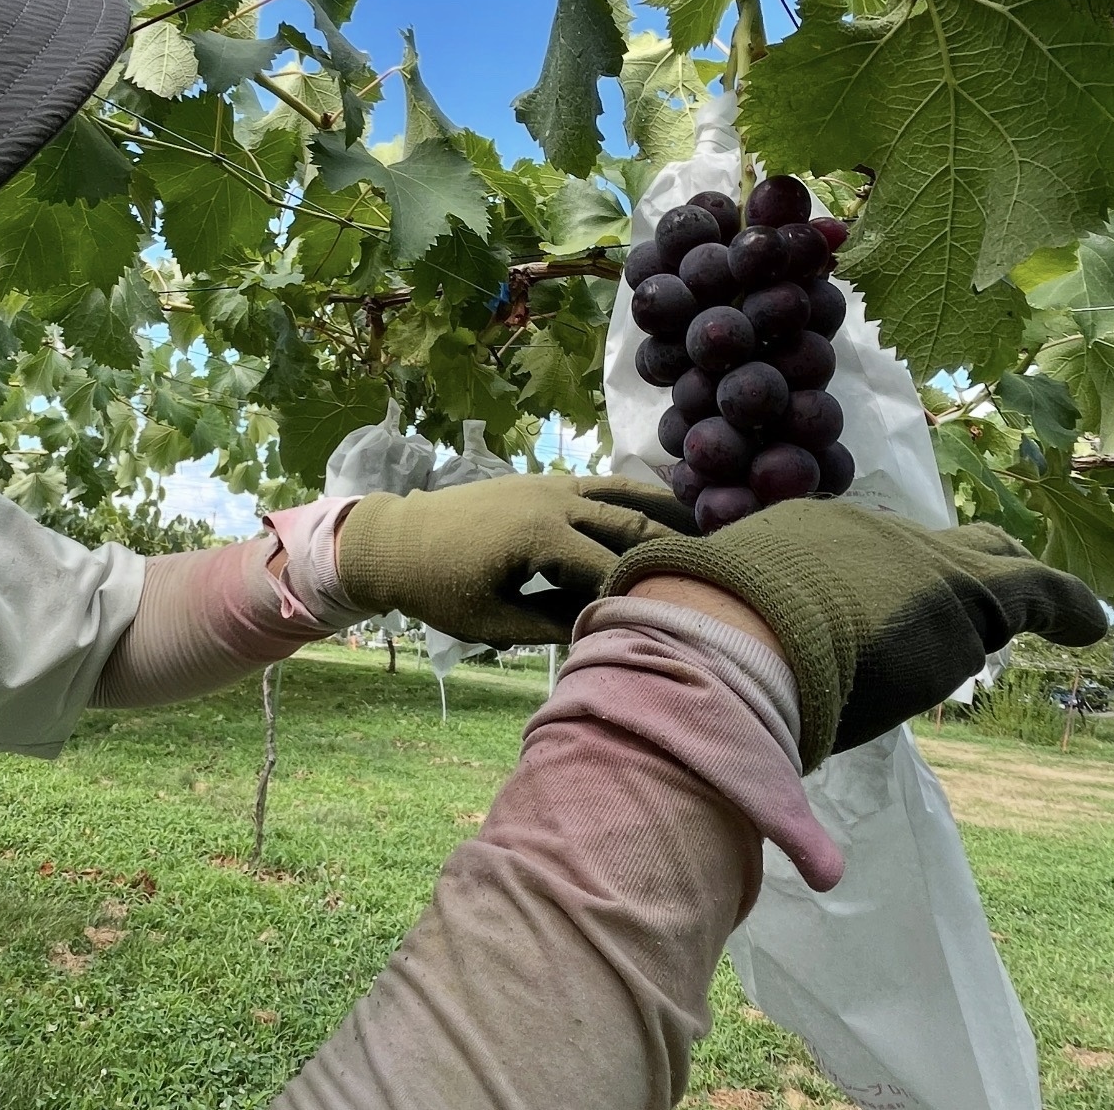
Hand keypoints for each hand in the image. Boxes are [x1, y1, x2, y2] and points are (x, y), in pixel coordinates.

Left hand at [335, 475, 696, 644]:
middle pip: (628, 525)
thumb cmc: (438, 588)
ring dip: (664, 511)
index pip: (609, 569)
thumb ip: (551, 626)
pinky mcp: (544, 481)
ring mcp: (550, 485)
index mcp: (539, 538)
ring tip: (706, 530)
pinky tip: (662, 508)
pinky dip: (635, 494)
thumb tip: (604, 632)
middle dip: (670, 550)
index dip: (640, 596)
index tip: (674, 618)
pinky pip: (601, 484)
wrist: (397, 539)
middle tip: (716, 574)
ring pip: (622, 492)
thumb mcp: (492, 622)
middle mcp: (553, 501)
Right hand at [603, 502, 1106, 770]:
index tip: (875, 609)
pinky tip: (1088, 624)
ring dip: (1006, 584)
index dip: (868, 581)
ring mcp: (910, 556)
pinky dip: (1066, 605)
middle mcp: (854, 534)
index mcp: (791, 542)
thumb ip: (681, 659)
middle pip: (918, 542)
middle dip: (945, 564)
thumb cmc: (686, 652)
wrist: (720, 641)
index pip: (848, 554)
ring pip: (981, 558)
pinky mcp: (963, 591)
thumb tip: (625, 692)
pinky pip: (1038, 589)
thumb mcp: (687, 646)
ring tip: (1037, 601)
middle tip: (965, 584)